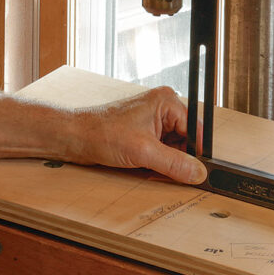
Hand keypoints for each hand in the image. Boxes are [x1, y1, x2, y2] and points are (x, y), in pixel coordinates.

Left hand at [67, 87, 206, 183]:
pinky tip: (144, 165)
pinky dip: (157, 162)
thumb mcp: (143, 152)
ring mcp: (154, 121)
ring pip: (174, 148)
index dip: (196, 153)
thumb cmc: (102, 133)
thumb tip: (198, 172)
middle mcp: (163, 108)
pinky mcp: (145, 133)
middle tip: (165, 170)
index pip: (196, 130)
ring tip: (148, 165)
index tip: (198, 172)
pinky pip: (162, 151)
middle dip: (178, 158)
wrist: (75, 138)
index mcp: (167, 102)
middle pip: (186, 140)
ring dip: (166, 161)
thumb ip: (174, 163)